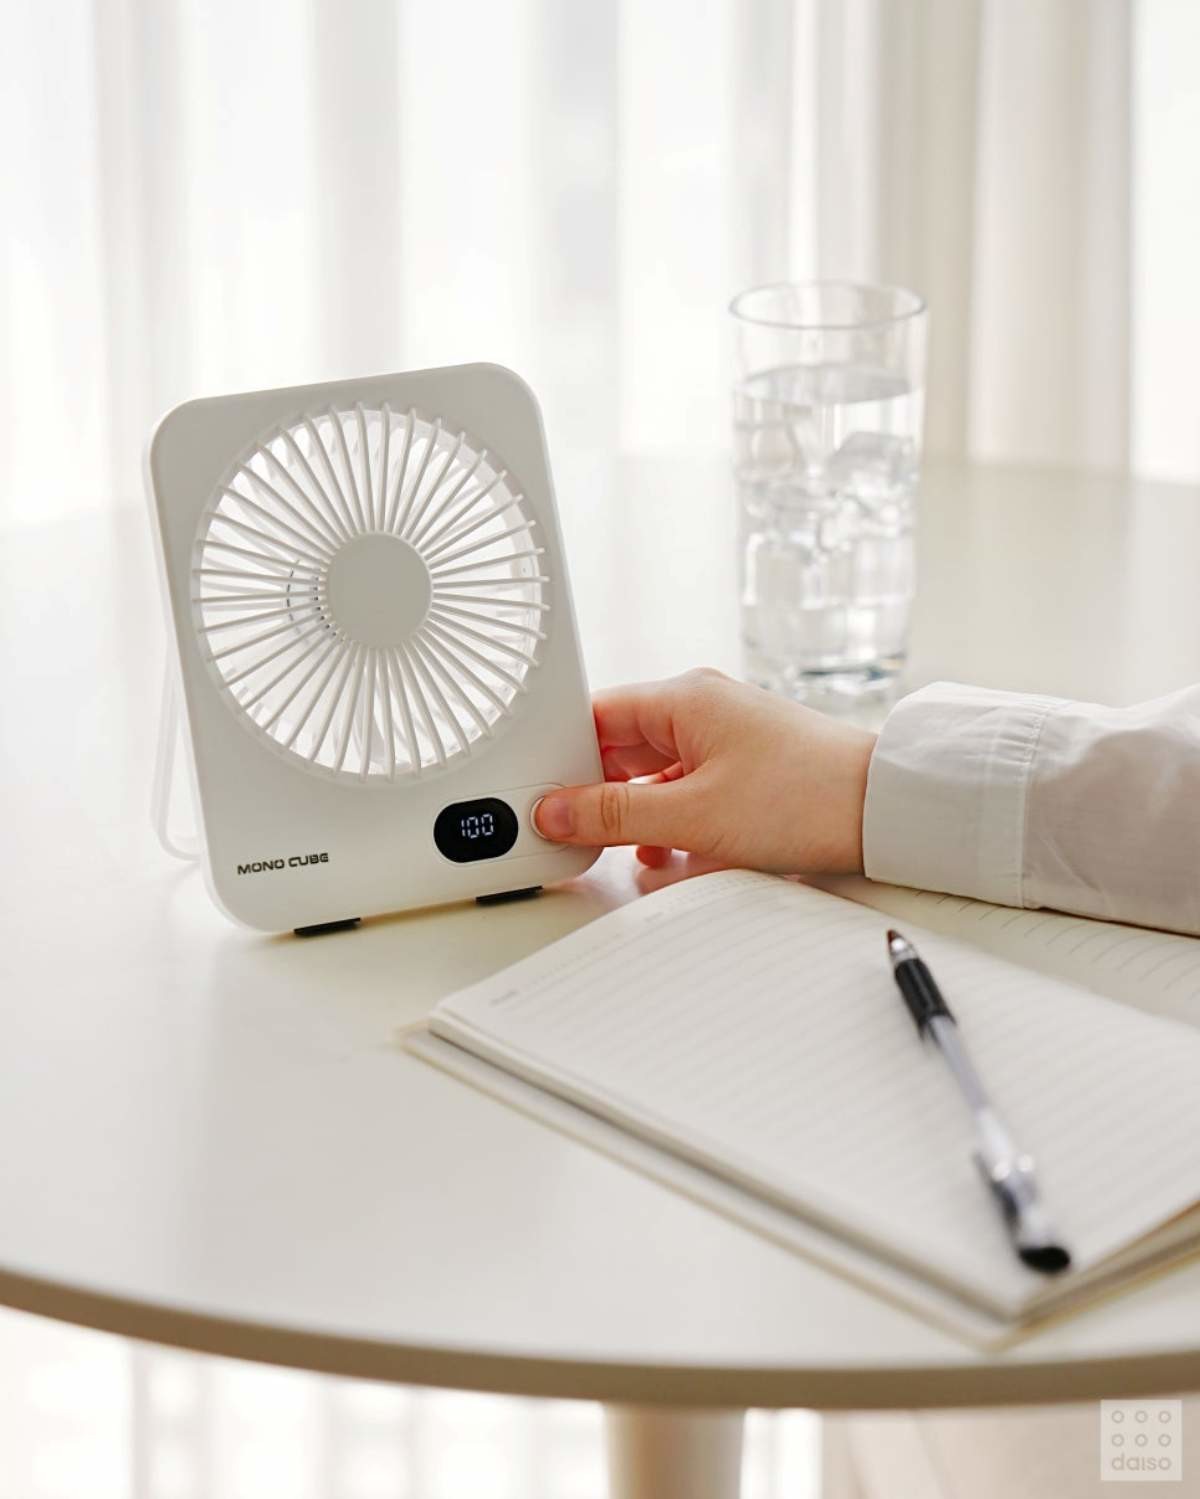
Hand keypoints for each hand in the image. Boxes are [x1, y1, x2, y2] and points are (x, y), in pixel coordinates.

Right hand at [533, 668, 876, 873]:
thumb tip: (555, 812)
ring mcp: (724, 737)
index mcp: (682, 698)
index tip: (542, 799)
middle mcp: (700, 708)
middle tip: (576, 835)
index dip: (561, 759)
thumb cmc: (805, 797)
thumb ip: (614, 815)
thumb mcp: (692, 815)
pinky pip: (684, 788)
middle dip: (598, 794)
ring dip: (635, 815)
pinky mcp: (744, 767)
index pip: (593, 716)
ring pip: (651, 774)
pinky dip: (669, 821)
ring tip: (626, 851)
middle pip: (619, 747)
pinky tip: (669, 857)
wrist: (886, 812)